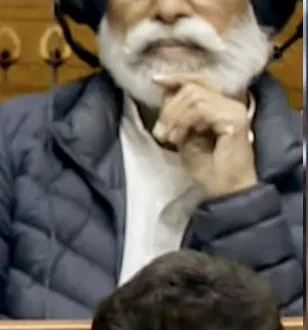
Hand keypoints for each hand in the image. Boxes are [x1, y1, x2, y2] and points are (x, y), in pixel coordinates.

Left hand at [152, 74, 257, 198]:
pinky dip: (184, 122)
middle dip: (169, 109)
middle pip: (192, 88)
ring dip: (174, 118)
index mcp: (220, 105)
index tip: (155, 81)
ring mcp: (234, 110)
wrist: (223, 189)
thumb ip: (179, 115)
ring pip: (194, 97)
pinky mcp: (235, 119)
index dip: (176, 79)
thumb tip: (166, 93)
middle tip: (161, 133)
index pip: (198, 81)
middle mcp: (231, 103)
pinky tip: (180, 139)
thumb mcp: (184, 135)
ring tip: (170, 139)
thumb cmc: (207, 168)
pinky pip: (201, 109)